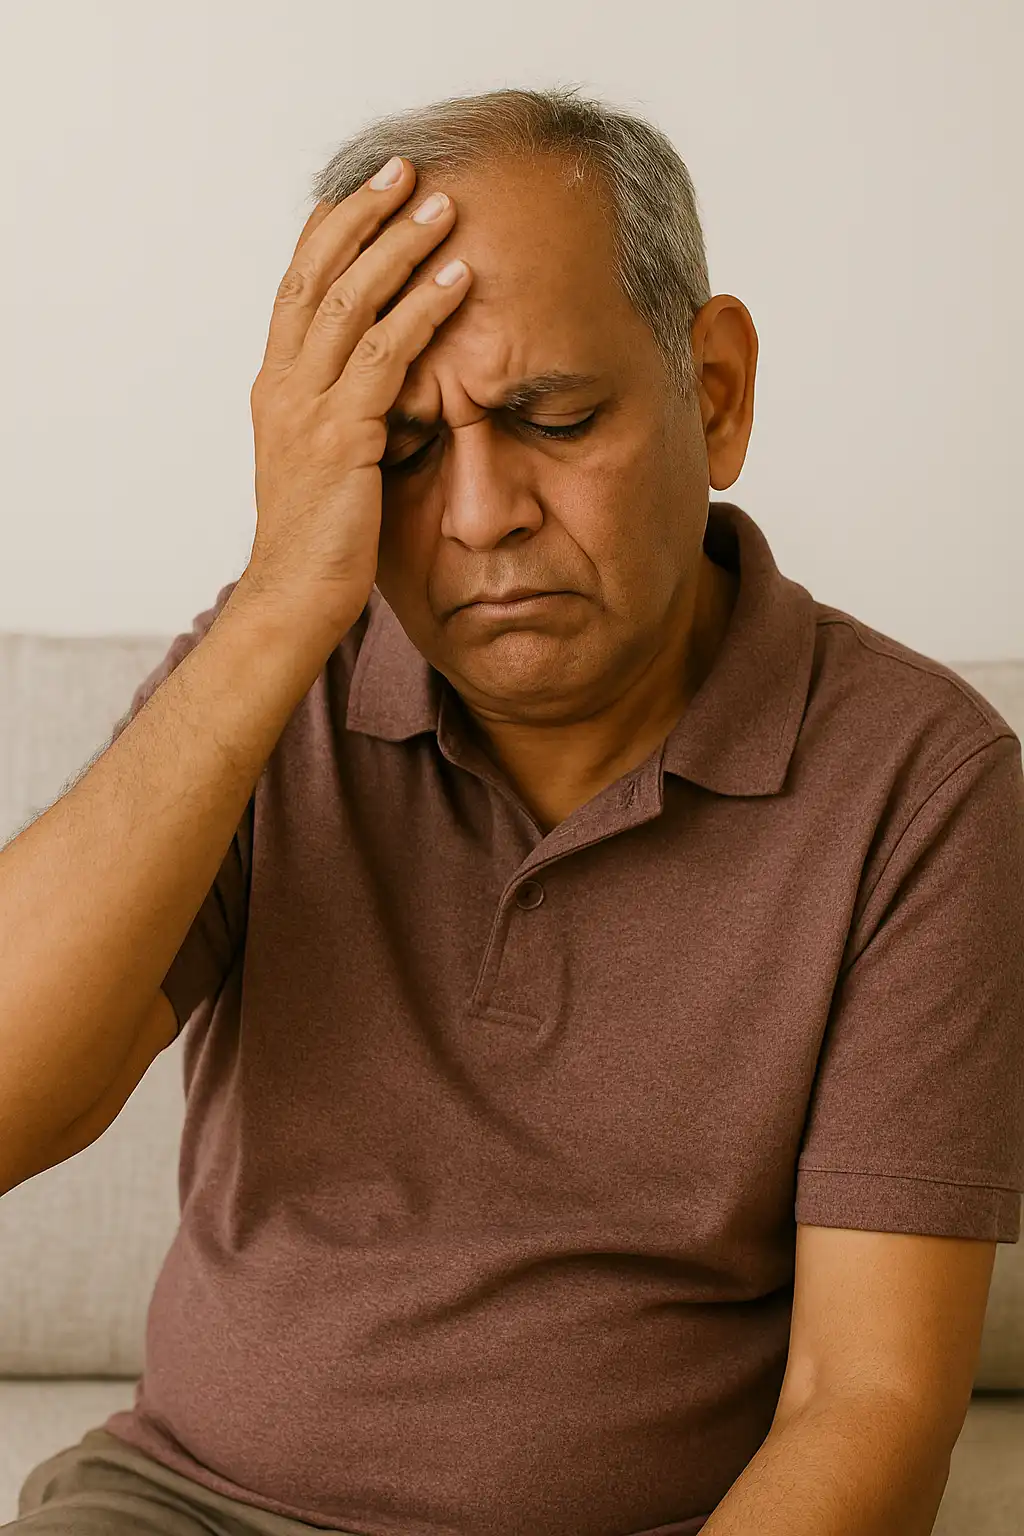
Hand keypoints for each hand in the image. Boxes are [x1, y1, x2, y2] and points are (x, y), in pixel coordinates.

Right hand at [243, 156, 470, 635]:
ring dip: (400, 246)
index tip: (365, 192)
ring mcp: (308, 407)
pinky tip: (458, 279)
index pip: (298, 288)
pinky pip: (387, 355)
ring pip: (352, 301)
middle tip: (405, 169)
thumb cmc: (317, 543)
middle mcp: (284, 385)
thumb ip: (344, 416)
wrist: (291, 600)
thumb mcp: (322, 464)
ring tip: (442, 206)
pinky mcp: (342, 436)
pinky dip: (425, 309)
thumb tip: (383, 391)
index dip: (329, 233)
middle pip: (319, 274)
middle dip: (363, 216)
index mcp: (276, 386)